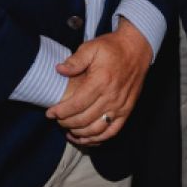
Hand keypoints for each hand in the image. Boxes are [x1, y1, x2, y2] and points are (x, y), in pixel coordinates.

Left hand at [47, 19, 152, 143]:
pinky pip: (111, 132)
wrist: (137, 49)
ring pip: (96, 130)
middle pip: (84, 119)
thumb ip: (75, 60)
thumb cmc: (112, 48)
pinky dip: (97, 139)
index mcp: (101, 82)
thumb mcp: (92, 47)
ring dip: (80, 134)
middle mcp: (111, 97)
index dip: (61, 112)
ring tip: (68, 130)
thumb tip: (59, 70)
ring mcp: (120, 107)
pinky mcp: (126, 111)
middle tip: (57, 120)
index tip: (50, 113)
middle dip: (66, 123)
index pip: (77, 104)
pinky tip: (86, 138)